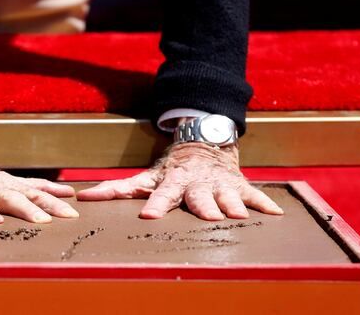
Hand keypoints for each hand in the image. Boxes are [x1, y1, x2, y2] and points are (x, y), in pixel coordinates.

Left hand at [77, 142, 283, 220]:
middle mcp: (196, 183)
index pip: (161, 194)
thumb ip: (117, 189)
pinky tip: (275, 215)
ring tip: (239, 217)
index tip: (148, 216)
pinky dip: (264, 204)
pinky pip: (254, 195)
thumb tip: (84, 196)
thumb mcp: (145, 177)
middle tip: (208, 217)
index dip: (155, 204)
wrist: (205, 142)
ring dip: (233, 205)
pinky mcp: (238, 185)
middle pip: (198, 196)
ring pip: (226, 196)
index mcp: (172, 182)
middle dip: (203, 206)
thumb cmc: (171, 169)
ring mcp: (219, 184)